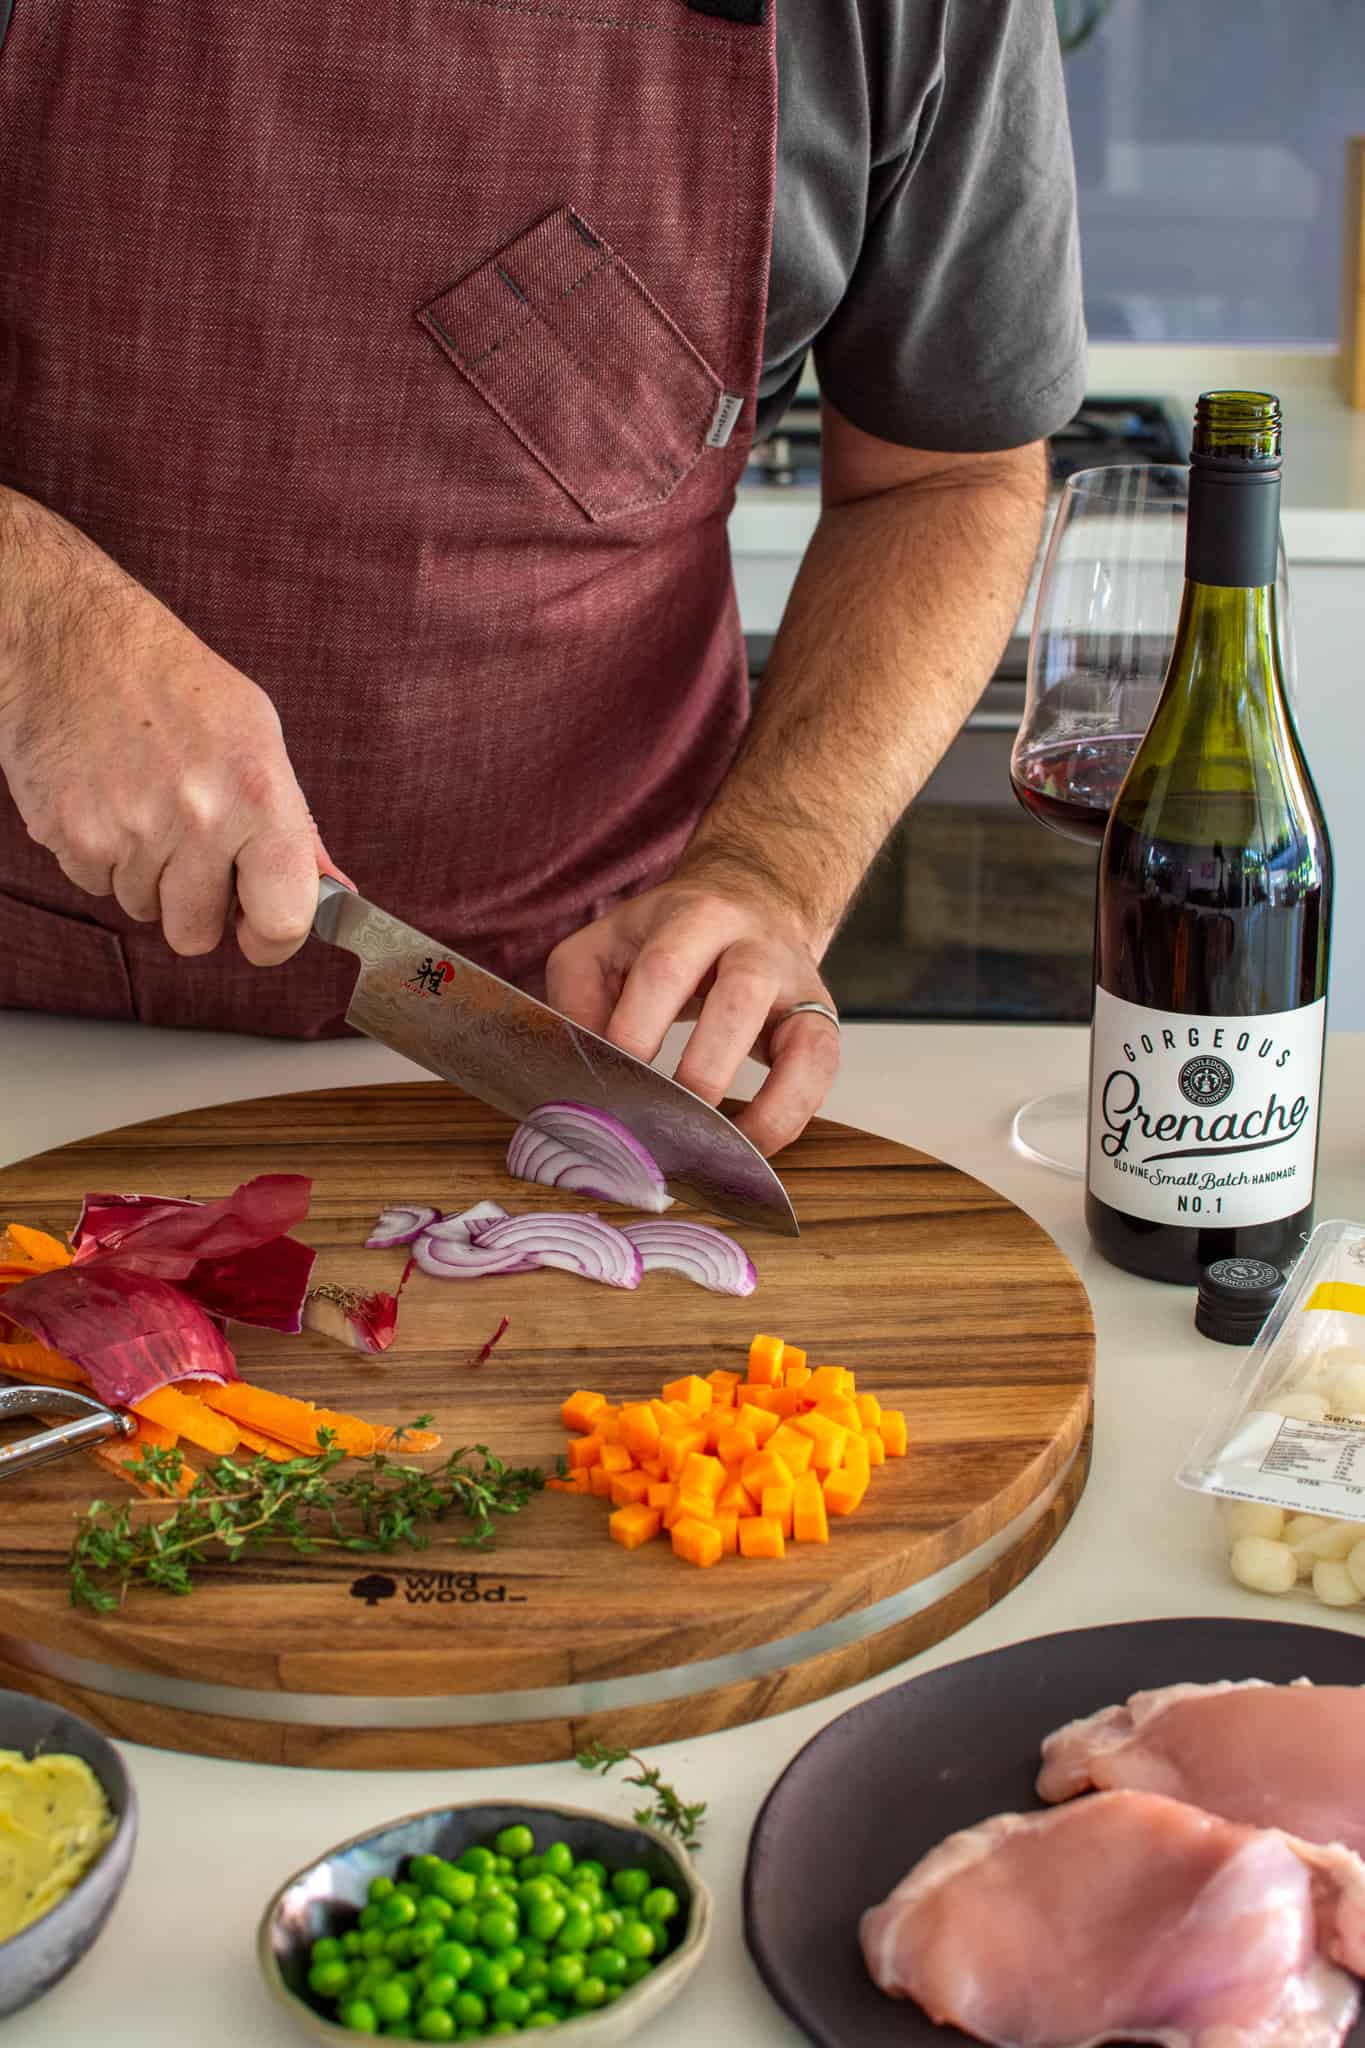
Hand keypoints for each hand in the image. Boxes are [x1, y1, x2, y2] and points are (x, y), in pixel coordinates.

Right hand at [0, 493, 339, 963]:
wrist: (71, 640)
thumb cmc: (171, 682)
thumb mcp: (257, 735)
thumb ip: (295, 825)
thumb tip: (333, 890)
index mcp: (258, 795)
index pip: (284, 920)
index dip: (273, 939)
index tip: (260, 931)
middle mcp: (197, 818)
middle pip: (197, 934)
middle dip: (195, 907)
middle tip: (188, 851)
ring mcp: (128, 830)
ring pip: (143, 909)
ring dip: (145, 874)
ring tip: (143, 804)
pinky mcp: (70, 835)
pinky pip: (95, 885)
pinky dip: (101, 855)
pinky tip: (107, 798)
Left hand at [544, 874, 840, 1155]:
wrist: (751, 901)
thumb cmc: (668, 938)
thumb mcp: (607, 946)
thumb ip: (579, 998)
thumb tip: (581, 1066)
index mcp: (694, 917)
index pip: (665, 970)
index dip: (636, 1030)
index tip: (609, 1082)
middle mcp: (756, 946)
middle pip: (741, 997)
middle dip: (701, 1070)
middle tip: (662, 1119)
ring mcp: (798, 987)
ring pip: (801, 1044)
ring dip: (760, 1106)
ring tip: (714, 1147)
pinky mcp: (822, 1023)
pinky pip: (821, 1075)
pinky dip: (790, 1117)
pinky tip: (750, 1147)